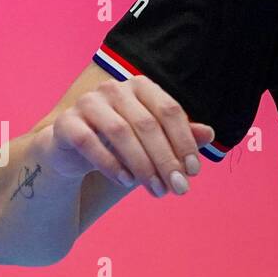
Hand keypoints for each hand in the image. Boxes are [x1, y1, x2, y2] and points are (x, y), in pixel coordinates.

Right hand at [40, 76, 215, 197]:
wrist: (72, 149)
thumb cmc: (121, 143)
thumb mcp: (153, 140)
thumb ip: (180, 136)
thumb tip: (210, 134)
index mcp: (141, 86)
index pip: (170, 111)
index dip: (184, 141)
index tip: (195, 172)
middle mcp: (115, 88)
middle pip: (147, 124)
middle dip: (166, 159)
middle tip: (178, 188)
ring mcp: (88, 102)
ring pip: (120, 133)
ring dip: (142, 165)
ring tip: (156, 189)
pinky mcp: (66, 123)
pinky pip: (89, 143)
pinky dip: (110, 164)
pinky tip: (126, 182)